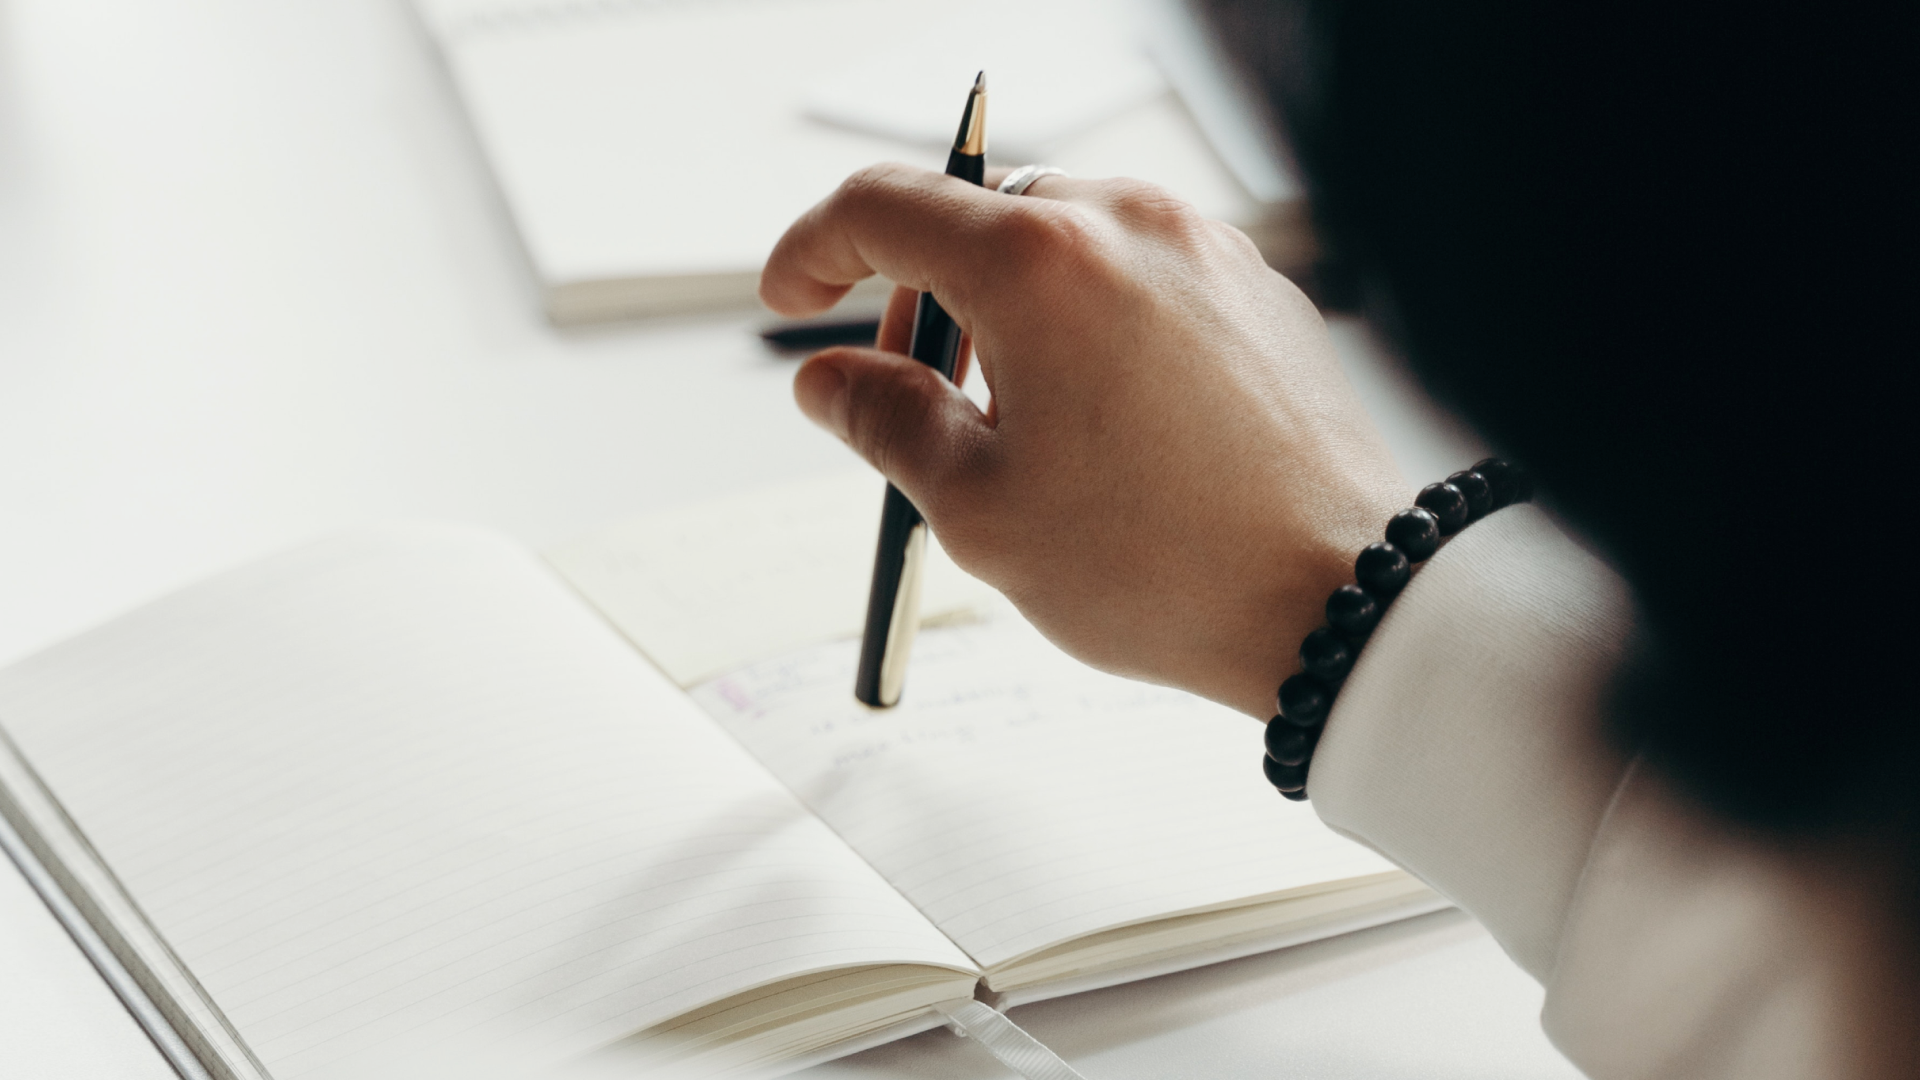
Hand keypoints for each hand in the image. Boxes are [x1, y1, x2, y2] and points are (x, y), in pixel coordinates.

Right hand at [761, 165, 1408, 717]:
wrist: (1340, 600)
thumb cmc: (1167, 563)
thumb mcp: (981, 510)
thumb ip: (884, 421)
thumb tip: (828, 381)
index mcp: (1040, 262)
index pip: (884, 205)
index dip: (815, 248)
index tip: (795, 294)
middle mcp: (1128, 225)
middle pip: (977, 218)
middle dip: (920, 299)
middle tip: (909, 400)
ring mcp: (1204, 249)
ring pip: (1061, 243)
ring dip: (1006, 312)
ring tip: (1016, 429)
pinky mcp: (1256, 289)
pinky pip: (1138, 273)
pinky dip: (1087, 320)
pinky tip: (1100, 421)